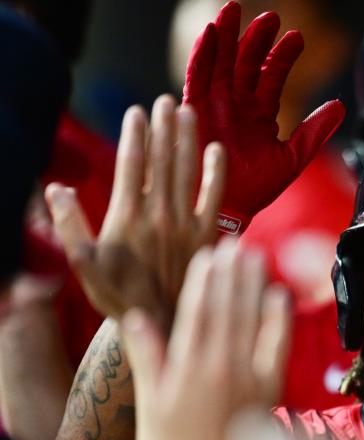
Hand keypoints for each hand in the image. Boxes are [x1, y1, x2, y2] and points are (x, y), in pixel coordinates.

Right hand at [46, 96, 224, 332]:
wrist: (162, 322)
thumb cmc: (118, 295)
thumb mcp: (83, 263)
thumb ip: (68, 225)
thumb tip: (54, 189)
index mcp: (127, 217)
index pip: (132, 165)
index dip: (135, 135)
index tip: (137, 111)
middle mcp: (159, 215)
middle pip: (162, 161)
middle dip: (163, 128)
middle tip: (166, 100)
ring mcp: (186, 224)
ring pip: (187, 172)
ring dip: (187, 139)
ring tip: (188, 112)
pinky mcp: (207, 235)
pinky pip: (214, 197)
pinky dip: (216, 173)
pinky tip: (217, 150)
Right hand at [121, 242, 290, 439]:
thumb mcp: (151, 401)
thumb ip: (147, 357)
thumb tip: (136, 317)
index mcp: (186, 369)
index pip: (196, 315)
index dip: (203, 282)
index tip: (207, 255)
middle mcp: (218, 368)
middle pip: (226, 311)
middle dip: (231, 274)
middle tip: (235, 242)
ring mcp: (247, 378)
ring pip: (251, 322)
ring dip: (254, 287)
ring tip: (256, 256)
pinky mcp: (269, 389)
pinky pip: (277, 348)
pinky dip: (278, 321)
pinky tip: (279, 295)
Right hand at [183, 2, 345, 228]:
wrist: (229, 209)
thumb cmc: (258, 189)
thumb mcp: (292, 159)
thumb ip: (313, 132)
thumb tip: (340, 105)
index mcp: (260, 113)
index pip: (272, 76)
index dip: (283, 56)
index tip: (298, 37)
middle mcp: (237, 104)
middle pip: (245, 62)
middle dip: (256, 38)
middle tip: (270, 16)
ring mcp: (215, 105)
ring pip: (220, 62)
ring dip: (227, 36)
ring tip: (233, 9)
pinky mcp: (193, 111)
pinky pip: (197, 77)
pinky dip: (203, 55)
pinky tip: (211, 33)